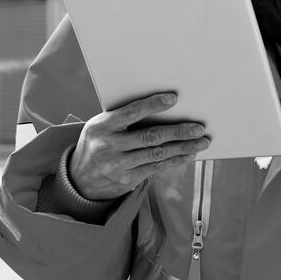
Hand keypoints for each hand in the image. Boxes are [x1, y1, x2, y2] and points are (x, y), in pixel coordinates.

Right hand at [68, 92, 210, 200]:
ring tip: (201, 141)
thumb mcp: (100, 125)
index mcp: (103, 126)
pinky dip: (174, 160)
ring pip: (157, 155)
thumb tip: (158, 106)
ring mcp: (119, 165)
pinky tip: (188, 154)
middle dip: (177, 131)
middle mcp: (110, 146)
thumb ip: (122, 117)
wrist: (79, 180)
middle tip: (199, 127)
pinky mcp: (128, 180)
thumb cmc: (97, 142)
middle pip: (150, 137)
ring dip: (182, 147)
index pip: (132, 113)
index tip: (173, 99)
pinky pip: (156, 168)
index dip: (153, 105)